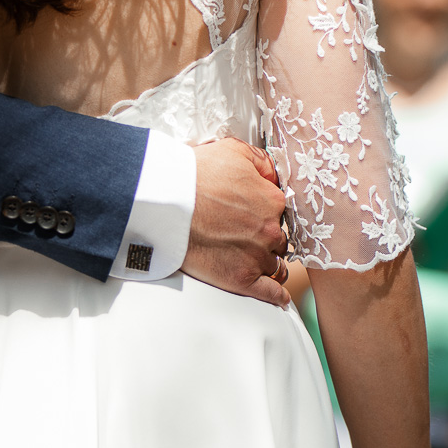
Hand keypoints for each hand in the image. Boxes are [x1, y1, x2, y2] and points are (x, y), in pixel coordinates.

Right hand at [183, 138, 288, 305]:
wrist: (167, 202)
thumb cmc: (194, 175)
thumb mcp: (233, 150)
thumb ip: (261, 160)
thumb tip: (273, 172)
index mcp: (272, 201)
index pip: (280, 212)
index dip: (266, 214)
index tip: (253, 215)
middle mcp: (270, 230)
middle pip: (278, 239)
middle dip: (265, 238)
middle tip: (244, 235)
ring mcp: (257, 256)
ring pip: (275, 264)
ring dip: (268, 263)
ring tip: (256, 263)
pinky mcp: (241, 278)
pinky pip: (270, 292)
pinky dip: (277, 296)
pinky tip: (279, 297)